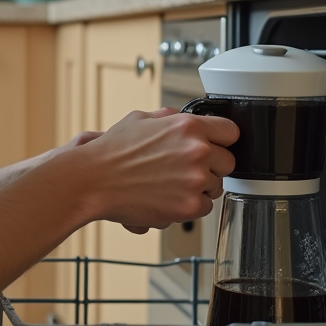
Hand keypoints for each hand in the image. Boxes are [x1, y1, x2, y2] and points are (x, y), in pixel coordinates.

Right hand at [59, 106, 237, 232]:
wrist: (94, 181)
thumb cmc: (112, 152)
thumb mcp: (141, 119)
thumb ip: (170, 118)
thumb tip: (181, 119)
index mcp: (188, 126)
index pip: (231, 132)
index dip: (222, 140)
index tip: (215, 146)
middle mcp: (197, 151)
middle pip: (228, 162)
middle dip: (212, 166)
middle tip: (187, 170)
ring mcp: (195, 180)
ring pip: (216, 187)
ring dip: (200, 187)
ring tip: (172, 185)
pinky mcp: (189, 205)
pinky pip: (204, 208)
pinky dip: (189, 206)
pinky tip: (168, 198)